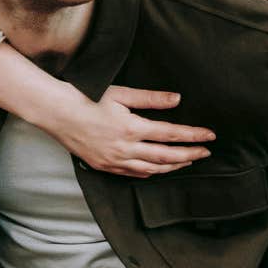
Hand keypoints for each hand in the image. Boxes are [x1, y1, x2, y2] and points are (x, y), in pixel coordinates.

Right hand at [53, 87, 215, 178]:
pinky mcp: (104, 166)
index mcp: (132, 128)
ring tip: (188, 161)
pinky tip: (160, 169)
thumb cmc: (87, 98)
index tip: (210, 136)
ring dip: (173, 166)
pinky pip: (134, 174)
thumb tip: (177, 99)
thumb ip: (151, 98)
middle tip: (207, 153)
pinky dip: (151, 172)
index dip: (193, 136)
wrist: (56, 113)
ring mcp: (114, 161)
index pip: (172, 135)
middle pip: (166, 157)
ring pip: (152, 169)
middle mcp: (125, 149)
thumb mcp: (121, 93)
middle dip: (190, 155)